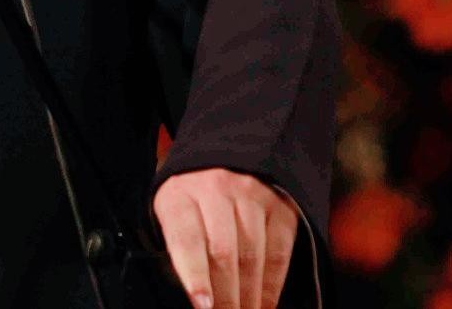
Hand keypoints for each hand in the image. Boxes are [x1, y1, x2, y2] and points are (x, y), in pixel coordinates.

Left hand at [152, 168, 298, 308]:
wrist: (223, 157)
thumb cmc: (192, 198)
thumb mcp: (172, 213)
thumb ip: (179, 249)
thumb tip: (195, 297)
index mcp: (180, 195)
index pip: (187, 239)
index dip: (195, 276)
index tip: (203, 305)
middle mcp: (215, 190)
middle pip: (223, 252)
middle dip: (226, 296)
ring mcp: (250, 194)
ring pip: (253, 255)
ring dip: (250, 296)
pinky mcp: (278, 203)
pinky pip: (278, 252)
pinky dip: (273, 285)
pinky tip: (265, 304)